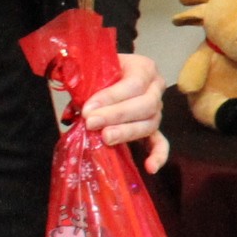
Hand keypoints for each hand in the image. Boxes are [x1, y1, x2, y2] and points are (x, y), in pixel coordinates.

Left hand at [80, 52, 171, 174]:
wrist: (112, 75)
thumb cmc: (102, 72)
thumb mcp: (94, 70)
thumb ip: (85, 84)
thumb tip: (76, 110)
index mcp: (144, 68)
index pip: (134, 84)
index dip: (111, 97)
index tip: (88, 109)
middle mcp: (156, 88)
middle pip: (145, 104)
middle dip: (116, 115)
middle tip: (92, 123)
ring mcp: (158, 110)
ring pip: (150, 124)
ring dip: (127, 132)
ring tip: (105, 138)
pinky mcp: (154, 129)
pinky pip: (161, 142)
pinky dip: (158, 155)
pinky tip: (150, 167)